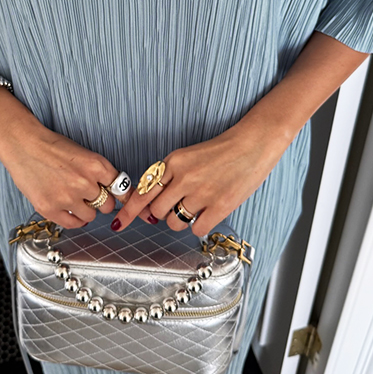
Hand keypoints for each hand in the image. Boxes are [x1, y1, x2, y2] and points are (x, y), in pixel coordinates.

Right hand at [0, 89, 124, 229]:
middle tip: (90, 195)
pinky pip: (72, 224)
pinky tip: (69, 210)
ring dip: (85, 210)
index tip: (119, 198)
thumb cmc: (51, 147)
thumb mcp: (84, 154)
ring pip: (91, 216)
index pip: (121, 189)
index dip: (119, 194)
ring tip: (74, 199)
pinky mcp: (50, 208)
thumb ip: (99, 173)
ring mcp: (67, 197)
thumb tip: (114, 191)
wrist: (23, 144)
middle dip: (101, 201)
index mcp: (96, 166)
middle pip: (107, 205)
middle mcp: (84, 183)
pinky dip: (74, 219)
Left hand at [111, 112, 291, 237]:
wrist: (253, 144)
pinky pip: (196, 229)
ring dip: (181, 220)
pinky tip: (208, 212)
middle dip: (163, 213)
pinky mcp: (219, 206)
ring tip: (196, 207)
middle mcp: (183, 178)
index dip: (128, 211)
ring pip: (174, 223)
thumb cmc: (222, 151)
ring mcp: (201, 193)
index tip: (118, 224)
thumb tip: (151, 205)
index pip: (143, 191)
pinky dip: (199, 225)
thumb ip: (169, 176)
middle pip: (156, 211)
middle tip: (178, 205)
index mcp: (173, 163)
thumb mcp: (188, 157)